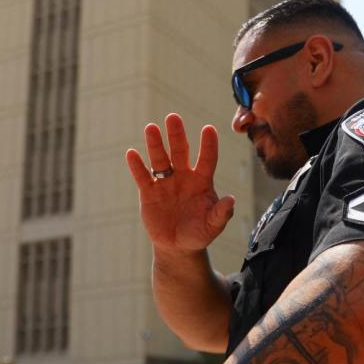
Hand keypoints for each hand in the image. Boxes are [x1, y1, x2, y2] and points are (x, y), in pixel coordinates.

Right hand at [126, 114, 235, 252]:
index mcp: (202, 181)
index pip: (207, 159)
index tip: (209, 129)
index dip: (208, 145)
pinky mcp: (149, 193)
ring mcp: (165, 183)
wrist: (178, 246)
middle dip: (177, 135)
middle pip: (180, 152)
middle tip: (173, 117)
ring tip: (151, 127)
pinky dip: (137, 166)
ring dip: (155, 144)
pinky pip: (143, 177)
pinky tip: (132, 153)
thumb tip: (231, 200)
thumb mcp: (213, 225)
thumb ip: (221, 213)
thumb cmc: (199, 233)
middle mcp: (183, 177)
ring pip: (160, 160)